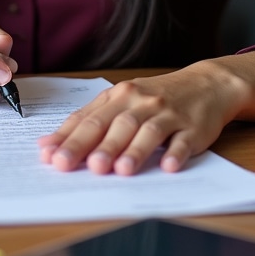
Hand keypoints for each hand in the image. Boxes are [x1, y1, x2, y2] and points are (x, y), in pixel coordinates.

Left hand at [37, 63, 245, 174]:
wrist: (205, 84)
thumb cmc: (155, 98)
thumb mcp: (123, 101)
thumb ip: (90, 120)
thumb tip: (49, 143)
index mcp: (118, 96)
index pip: (87, 118)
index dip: (67, 137)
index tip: (49, 155)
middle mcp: (139, 102)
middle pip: (112, 124)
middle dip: (90, 145)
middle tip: (71, 164)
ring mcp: (167, 113)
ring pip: (145, 131)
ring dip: (131, 151)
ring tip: (118, 170)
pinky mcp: (193, 127)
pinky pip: (183, 140)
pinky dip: (175, 153)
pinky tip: (166, 166)